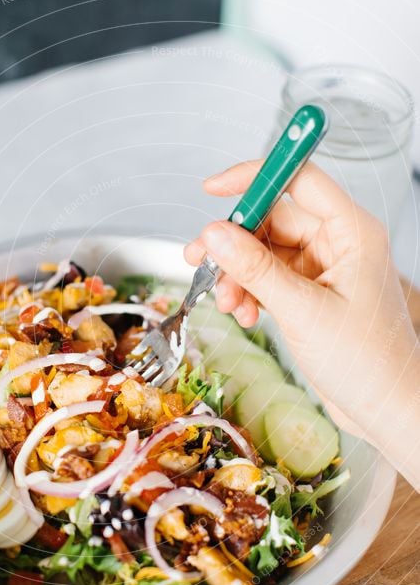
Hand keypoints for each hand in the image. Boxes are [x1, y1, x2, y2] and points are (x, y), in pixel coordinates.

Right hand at [185, 161, 419, 489]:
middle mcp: (337, 242)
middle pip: (272, 218)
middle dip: (234, 242)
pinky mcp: (309, 292)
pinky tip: (243, 315)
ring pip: (263, 251)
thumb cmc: (367, 362)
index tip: (213, 188)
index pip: (299, 179)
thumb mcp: (304, 312)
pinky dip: (248, 292)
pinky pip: (267, 277)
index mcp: (352, 231)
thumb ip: (256, 270)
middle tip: (201, 260)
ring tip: (226, 304)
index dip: (254, 176)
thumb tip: (215, 234)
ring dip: (237, 274)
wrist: (384, 407)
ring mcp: (322, 267)